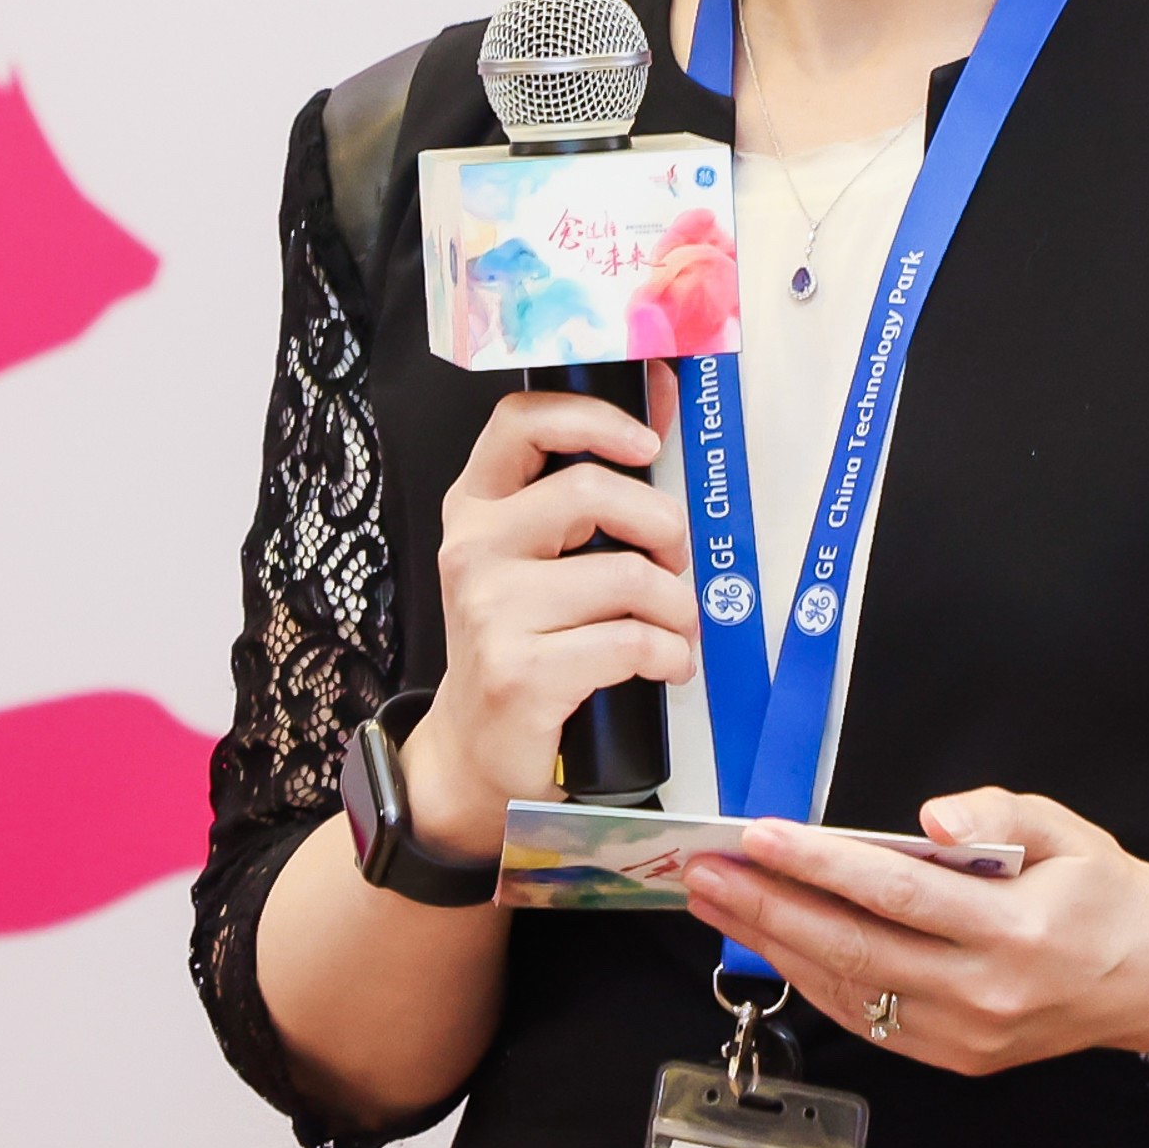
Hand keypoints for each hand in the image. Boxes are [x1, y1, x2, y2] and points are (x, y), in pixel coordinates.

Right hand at [399, 371, 692, 859]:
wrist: (476, 751)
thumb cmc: (523, 644)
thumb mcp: (539, 559)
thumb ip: (591, 488)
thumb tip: (661, 395)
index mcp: (475, 507)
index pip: (522, 421)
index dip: (594, 418)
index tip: (647, 443)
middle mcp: (472, 549)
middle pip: (594, 493)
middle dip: (663, 528)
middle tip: (674, 565)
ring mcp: (489, 611)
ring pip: (627, 576)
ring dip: (676, 608)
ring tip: (675, 630)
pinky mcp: (520, 671)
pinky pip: (631, 642)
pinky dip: (670, 655)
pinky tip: (667, 666)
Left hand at [683, 789, 1148, 1076]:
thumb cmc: (1100, 895)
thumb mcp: (1064, 830)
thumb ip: (996, 813)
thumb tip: (933, 820)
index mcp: (1017, 930)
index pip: (897, 893)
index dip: (820, 865)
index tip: (759, 836)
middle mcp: (986, 993)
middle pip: (854, 948)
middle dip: (767, 906)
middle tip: (705, 870)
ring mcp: (966, 1036)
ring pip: (848, 990)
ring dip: (772, 943)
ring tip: (717, 900)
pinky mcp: (953, 1059)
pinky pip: (865, 1019)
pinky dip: (811, 979)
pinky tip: (773, 942)